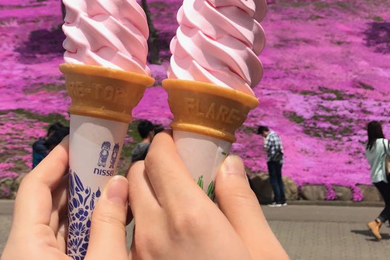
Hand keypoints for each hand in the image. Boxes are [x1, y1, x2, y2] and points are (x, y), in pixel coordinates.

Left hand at [1, 138, 128, 259]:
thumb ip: (110, 224)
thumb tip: (118, 184)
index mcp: (26, 244)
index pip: (33, 187)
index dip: (55, 160)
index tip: (77, 141)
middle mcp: (22, 250)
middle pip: (44, 203)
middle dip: (75, 181)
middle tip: (102, 161)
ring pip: (52, 224)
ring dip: (80, 205)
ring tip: (109, 185)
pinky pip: (58, 243)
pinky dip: (80, 229)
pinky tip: (105, 220)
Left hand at [127, 132, 287, 259]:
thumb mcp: (263, 252)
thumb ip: (242, 204)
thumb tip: (229, 164)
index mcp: (190, 218)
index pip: (160, 158)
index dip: (166, 143)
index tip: (178, 141)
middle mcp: (154, 232)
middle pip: (138, 176)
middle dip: (154, 164)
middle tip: (177, 170)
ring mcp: (139, 256)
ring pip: (129, 205)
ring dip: (144, 193)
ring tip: (169, 200)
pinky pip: (126, 237)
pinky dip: (138, 222)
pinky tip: (159, 231)